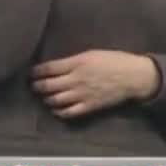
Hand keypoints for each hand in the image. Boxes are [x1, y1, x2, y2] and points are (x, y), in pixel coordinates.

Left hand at [31, 50, 159, 119]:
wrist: (133, 76)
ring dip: (46, 99)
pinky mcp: (89, 106)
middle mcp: (77, 79)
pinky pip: (69, 112)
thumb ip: (74, 60)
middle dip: (37, 86)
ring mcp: (82, 95)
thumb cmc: (115, 60)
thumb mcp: (92, 53)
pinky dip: (59, 112)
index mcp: (78, 63)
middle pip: (49, 85)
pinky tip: (55, 109)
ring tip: (43, 96)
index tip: (31, 72)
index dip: (37, 71)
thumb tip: (58, 66)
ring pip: (56, 100)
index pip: (49, 68)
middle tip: (33, 86)